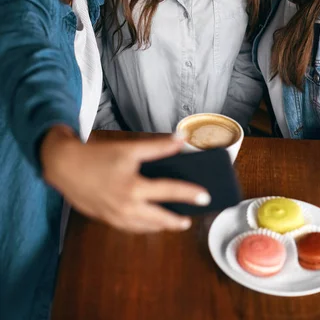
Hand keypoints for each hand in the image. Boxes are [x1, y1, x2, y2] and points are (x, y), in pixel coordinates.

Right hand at [40, 126, 210, 232]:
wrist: (64, 167)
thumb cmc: (97, 156)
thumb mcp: (129, 148)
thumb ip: (158, 147)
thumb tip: (181, 139)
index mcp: (135, 188)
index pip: (170, 192)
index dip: (190, 194)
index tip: (205, 197)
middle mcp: (127, 207)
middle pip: (160, 219)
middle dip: (177, 220)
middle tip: (191, 218)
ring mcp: (116, 217)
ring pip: (145, 228)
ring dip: (162, 226)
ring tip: (174, 222)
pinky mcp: (107, 220)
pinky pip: (131, 228)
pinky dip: (144, 227)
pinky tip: (149, 222)